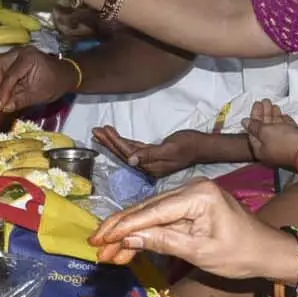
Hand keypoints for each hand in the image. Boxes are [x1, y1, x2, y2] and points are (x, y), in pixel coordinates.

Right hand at [0, 46, 80, 114]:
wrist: (64, 74)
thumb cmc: (54, 83)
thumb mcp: (38, 95)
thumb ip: (20, 100)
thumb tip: (3, 107)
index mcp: (28, 58)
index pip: (9, 75)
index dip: (3, 92)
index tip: (1, 105)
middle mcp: (18, 52)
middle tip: (0, 100)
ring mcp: (14, 54)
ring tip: (2, 96)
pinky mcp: (12, 59)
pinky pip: (0, 68)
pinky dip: (0, 81)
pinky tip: (5, 91)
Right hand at [88, 179, 288, 278]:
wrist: (267, 252)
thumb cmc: (240, 255)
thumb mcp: (200, 252)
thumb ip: (163, 242)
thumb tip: (128, 239)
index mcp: (197, 195)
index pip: (151, 211)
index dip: (122, 227)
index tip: (98, 240)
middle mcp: (191, 187)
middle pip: (146, 208)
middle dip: (119, 230)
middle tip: (96, 248)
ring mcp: (191, 194)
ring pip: (150, 213)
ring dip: (128, 233)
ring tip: (107, 253)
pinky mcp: (191, 204)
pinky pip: (161, 217)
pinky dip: (145, 232)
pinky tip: (128, 247)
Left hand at [92, 125, 211, 176]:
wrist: (202, 146)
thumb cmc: (189, 146)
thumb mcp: (170, 149)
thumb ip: (150, 155)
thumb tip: (131, 161)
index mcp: (150, 166)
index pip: (128, 154)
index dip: (114, 143)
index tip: (103, 132)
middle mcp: (147, 165)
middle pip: (123, 153)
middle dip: (108, 142)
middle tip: (95, 131)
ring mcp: (150, 160)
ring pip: (127, 150)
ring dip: (113, 141)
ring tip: (100, 132)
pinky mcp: (153, 154)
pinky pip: (134, 148)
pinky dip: (124, 142)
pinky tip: (116, 137)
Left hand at [243, 101, 297, 168]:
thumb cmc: (284, 141)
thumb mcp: (265, 132)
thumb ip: (255, 126)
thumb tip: (244, 122)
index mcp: (260, 150)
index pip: (253, 131)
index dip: (254, 117)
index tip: (257, 104)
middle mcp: (270, 150)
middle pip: (265, 130)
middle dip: (265, 114)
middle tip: (266, 100)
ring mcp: (283, 147)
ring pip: (276, 129)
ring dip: (274, 116)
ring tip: (275, 105)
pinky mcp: (294, 144)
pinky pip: (286, 132)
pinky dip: (284, 123)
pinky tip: (284, 116)